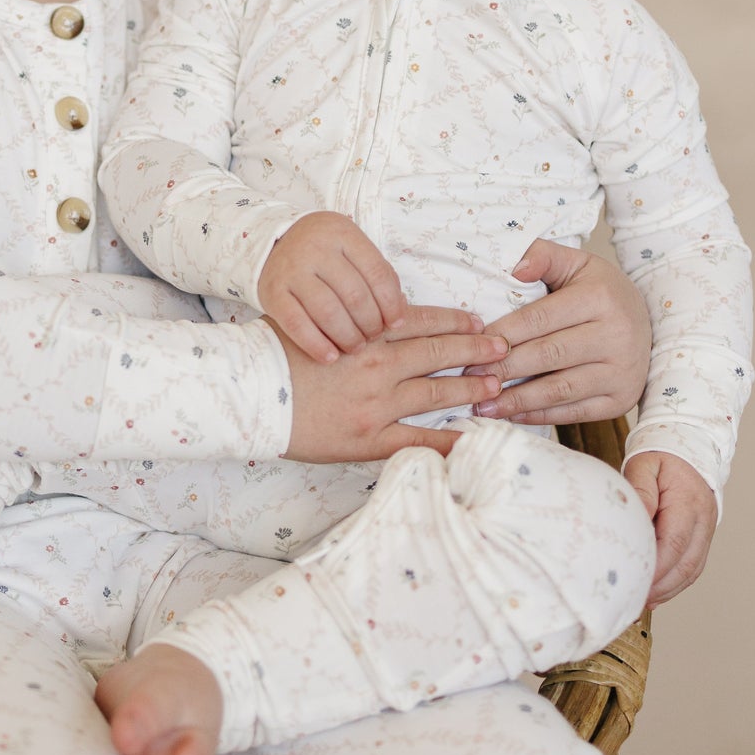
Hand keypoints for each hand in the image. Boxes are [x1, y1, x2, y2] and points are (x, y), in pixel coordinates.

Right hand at [259, 213, 408, 363]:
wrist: (272, 245)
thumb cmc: (324, 254)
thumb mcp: (350, 250)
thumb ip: (376, 276)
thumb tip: (400, 314)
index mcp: (342, 234)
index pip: (377, 272)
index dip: (391, 304)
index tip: (397, 324)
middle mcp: (315, 248)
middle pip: (354, 295)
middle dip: (370, 324)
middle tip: (374, 338)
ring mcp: (292, 269)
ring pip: (328, 311)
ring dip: (347, 336)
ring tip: (355, 347)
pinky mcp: (272, 291)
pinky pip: (297, 324)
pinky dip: (316, 344)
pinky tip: (330, 356)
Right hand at [279, 306, 507, 462]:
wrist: (251, 393)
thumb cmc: (273, 354)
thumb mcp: (312, 321)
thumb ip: (347, 318)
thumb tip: (372, 314)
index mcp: (365, 333)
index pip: (421, 320)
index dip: (454, 320)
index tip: (478, 321)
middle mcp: (378, 364)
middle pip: (437, 352)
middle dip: (474, 349)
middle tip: (503, 348)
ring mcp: (377, 403)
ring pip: (435, 391)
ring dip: (468, 386)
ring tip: (494, 384)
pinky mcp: (370, 438)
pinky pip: (418, 440)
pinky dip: (447, 440)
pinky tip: (471, 439)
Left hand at [467, 239, 650, 426]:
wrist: (649, 323)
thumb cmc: (601, 292)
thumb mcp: (577, 263)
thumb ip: (543, 256)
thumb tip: (515, 267)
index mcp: (600, 298)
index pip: (539, 319)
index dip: (502, 334)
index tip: (471, 345)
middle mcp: (616, 336)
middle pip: (547, 356)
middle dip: (503, 368)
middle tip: (467, 377)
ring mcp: (621, 373)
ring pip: (558, 390)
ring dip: (516, 400)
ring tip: (482, 403)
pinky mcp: (620, 401)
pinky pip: (573, 412)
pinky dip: (538, 415)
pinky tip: (511, 413)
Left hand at [622, 451, 717, 605]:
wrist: (688, 445)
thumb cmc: (661, 454)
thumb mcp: (644, 465)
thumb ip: (640, 492)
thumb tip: (636, 521)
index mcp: (689, 503)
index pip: (674, 544)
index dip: (657, 569)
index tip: (635, 582)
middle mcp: (704, 520)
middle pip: (686, 564)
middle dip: (660, 587)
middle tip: (632, 600)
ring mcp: (707, 530)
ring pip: (692, 569)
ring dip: (668, 589)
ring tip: (640, 602)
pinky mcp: (702, 536)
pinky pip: (692, 565)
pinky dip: (675, 582)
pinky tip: (656, 593)